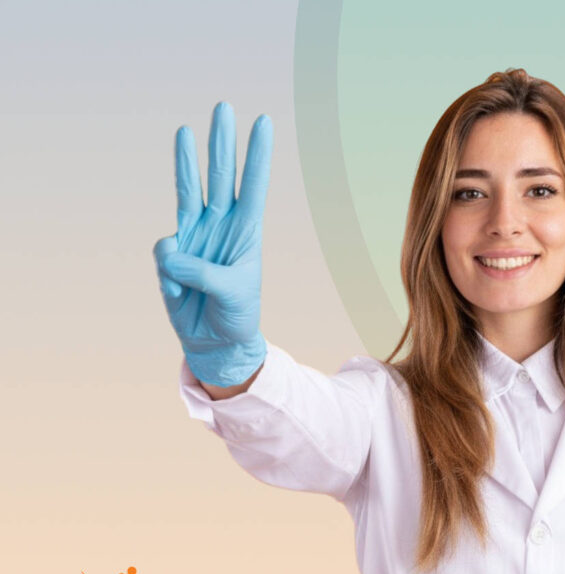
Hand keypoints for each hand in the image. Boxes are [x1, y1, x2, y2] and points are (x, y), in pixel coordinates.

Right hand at [153, 102, 272, 386]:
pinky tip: (181, 295)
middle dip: (222, 142)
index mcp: (248, 231)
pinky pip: (165, 253)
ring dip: (186, 161)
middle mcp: (222, 225)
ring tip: (185, 129)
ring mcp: (196, 235)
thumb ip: (202, 272)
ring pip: (188, 190)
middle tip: (224, 107)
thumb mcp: (231, 293)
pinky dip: (170, 275)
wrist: (215, 341)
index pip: (254, 185)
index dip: (258, 155)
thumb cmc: (236, 315)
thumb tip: (170, 252)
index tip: (264, 123)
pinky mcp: (173, 254)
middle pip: (221, 175)